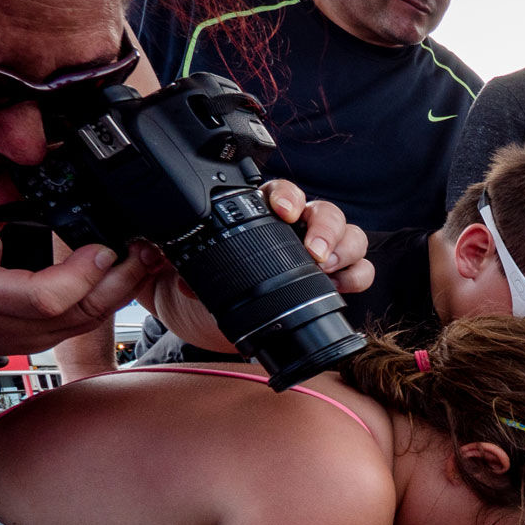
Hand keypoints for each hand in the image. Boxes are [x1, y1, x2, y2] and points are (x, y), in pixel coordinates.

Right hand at [0, 198, 157, 382]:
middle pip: (81, 312)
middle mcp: (10, 326)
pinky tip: (127, 275)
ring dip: (124, 288)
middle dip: (120, 279)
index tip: (103, 248)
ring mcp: (33, 339)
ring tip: (145, 257)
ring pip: (91, 320)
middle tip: (143, 248)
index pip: (45, 297)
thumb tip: (28, 172)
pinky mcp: (48, 340)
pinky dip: (112, 297)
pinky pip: (88, 322)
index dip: (81, 274)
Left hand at [146, 180, 371, 352]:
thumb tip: (163, 256)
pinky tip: (340, 286)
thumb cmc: (203, 297)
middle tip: (313, 252)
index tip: (281, 211)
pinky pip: (361, 270)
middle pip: (327, 212)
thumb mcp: (174, 277)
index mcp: (262, 218)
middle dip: (325, 229)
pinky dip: (356, 276)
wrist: (215, 332)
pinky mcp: (337, 280)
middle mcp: (298, 230)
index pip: (284, 192)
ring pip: (352, 236)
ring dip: (345, 250)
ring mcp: (322, 254)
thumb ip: (168, 262)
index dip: (288, 197)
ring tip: (328, 269)